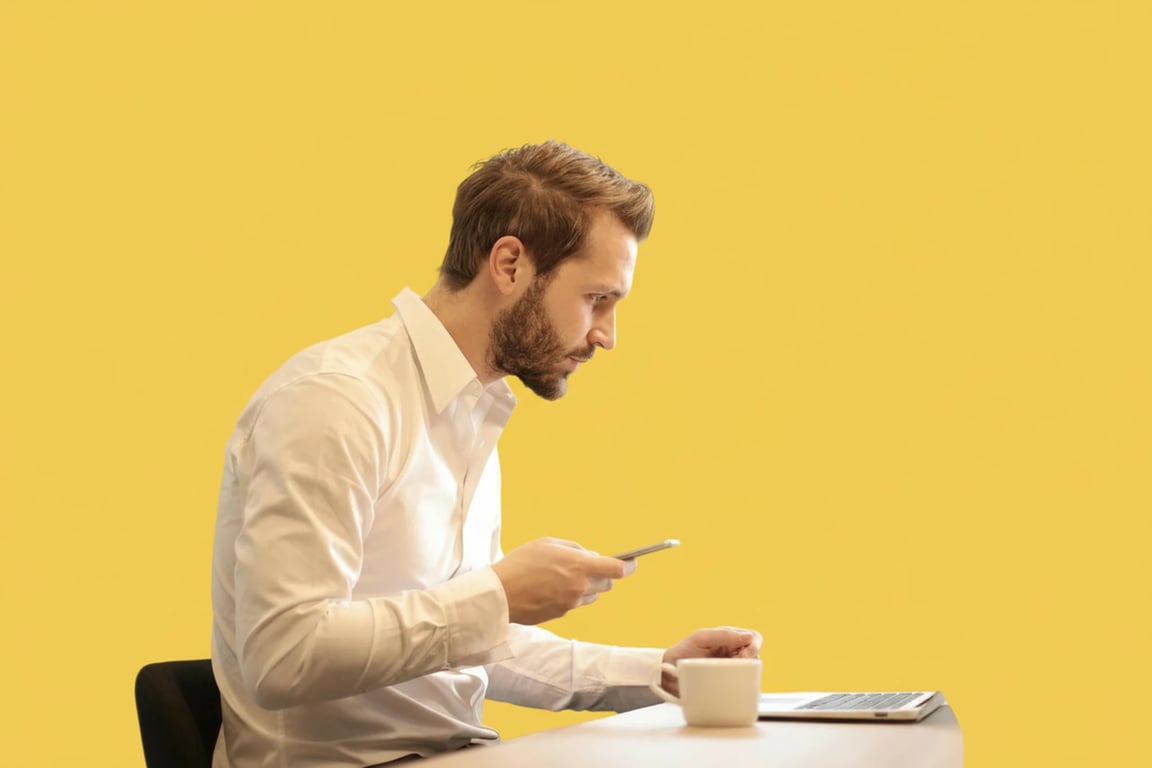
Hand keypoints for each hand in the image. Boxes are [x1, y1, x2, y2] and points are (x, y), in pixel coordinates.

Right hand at [492, 537, 636, 624]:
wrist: (499, 594)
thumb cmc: (521, 563)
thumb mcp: (548, 543)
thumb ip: (574, 549)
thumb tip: (590, 556)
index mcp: (580, 567)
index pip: (617, 570)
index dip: (629, 566)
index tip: (632, 562)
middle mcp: (580, 588)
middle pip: (607, 584)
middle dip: (602, 575)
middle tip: (586, 566)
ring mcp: (571, 604)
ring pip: (591, 595)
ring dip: (586, 587)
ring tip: (563, 577)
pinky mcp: (561, 614)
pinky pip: (574, 604)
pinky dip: (570, 596)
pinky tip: (550, 588)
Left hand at [660, 626, 761, 695]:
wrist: (668, 674)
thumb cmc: (683, 652)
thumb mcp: (700, 638)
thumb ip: (722, 634)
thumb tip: (748, 637)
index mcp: (730, 638)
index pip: (754, 638)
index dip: (754, 646)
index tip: (744, 655)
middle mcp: (733, 653)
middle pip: (756, 656)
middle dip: (751, 662)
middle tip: (737, 666)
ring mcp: (732, 669)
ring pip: (753, 672)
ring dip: (747, 675)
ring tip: (731, 676)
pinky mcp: (729, 685)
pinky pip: (744, 688)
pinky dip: (745, 690)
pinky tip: (738, 691)